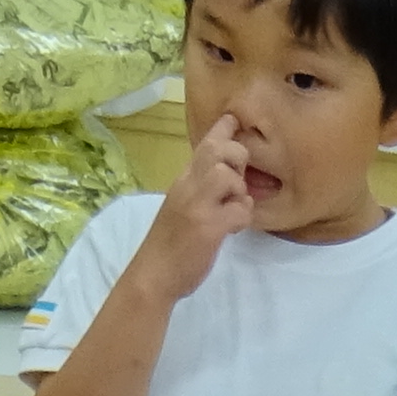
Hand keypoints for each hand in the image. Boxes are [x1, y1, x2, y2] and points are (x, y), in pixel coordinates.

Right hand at [136, 111, 262, 298]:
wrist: (153, 275)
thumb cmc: (170, 244)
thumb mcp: (181, 206)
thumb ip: (199, 188)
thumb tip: (226, 175)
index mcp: (182, 180)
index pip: (204, 144)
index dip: (224, 130)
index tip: (234, 120)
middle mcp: (187, 186)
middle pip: (218, 151)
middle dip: (237, 160)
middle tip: (238, 182)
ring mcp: (196, 205)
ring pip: (228, 176)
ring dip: (240, 192)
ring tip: (232, 208)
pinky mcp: (207, 227)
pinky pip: (239, 210)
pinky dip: (243, 218)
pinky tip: (232, 229)